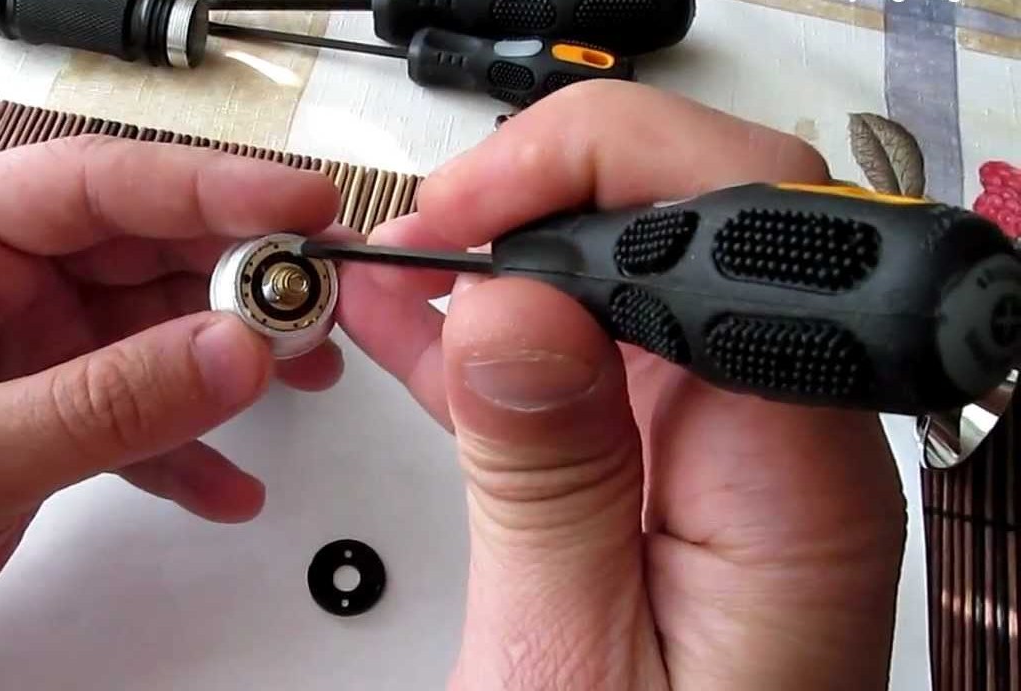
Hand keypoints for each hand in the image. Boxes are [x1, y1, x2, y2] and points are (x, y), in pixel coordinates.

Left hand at [0, 137, 342, 688]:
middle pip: (142, 245)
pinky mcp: (53, 404)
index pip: (91, 185)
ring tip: (301, 376)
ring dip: (233, 355)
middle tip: (318, 300)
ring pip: (160, 321)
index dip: (207, 188)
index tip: (297, 208)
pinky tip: (227, 478)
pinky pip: (148, 404)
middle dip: (237, 276)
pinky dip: (195, 441)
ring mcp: (25, 342)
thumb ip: (105, 404)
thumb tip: (233, 352)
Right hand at [338, 82, 906, 689]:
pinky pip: (577, 365)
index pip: (736, 223)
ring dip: (502, 254)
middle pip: (689, 226)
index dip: (594, 172)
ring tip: (394, 263)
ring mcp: (719, 448)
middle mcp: (776, 438)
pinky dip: (491, 333)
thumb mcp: (569, 658)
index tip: (466, 215)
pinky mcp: (662, 471)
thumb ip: (551, 477)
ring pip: (619, 283)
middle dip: (543, 196)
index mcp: (793, 473)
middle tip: (423, 237)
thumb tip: (518, 299)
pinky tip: (414, 322)